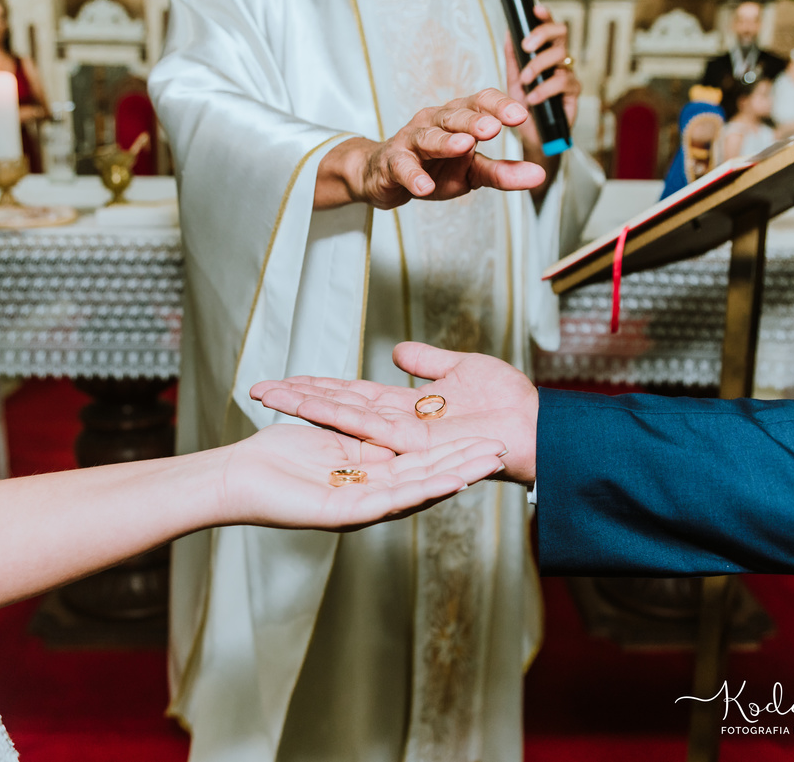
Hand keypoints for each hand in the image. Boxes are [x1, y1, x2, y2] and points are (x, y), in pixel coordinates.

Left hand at [218, 424, 506, 530]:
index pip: (421, 458)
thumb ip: (358, 417)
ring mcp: (362, 504)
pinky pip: (390, 500)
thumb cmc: (276, 456)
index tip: (486, 434)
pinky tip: (450, 479)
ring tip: (489, 462)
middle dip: (467, 461)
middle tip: (505, 450)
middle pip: (428, 473)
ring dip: (456, 474)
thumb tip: (379, 396)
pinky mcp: (346, 512)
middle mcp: (372, 490)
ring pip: (417, 488)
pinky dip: (422, 490)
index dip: (455, 447)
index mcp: (370, 472)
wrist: (237, 479)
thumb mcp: (326, 429)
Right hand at [250, 342, 538, 485]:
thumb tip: (398, 351)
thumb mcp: (461, 370)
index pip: (352, 398)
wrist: (534, 425)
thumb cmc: (507, 402)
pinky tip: (297, 399)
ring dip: (300, 404)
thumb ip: (427, 362)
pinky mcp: (405, 442)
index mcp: (405, 413)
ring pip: (338, 417)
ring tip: (264, 392)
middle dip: (298, 400)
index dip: (319, 390)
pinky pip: (360, 424)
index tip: (287, 381)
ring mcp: (398, 438)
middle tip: (259, 388)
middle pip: (336, 410)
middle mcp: (395, 429)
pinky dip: (326, 410)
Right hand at [316, 89, 545, 210]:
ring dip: (446, 141)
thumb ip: (503, 172)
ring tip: (464, 147)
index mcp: (458, 118)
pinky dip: (413, 176)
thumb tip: (540, 175)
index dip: (499, 106)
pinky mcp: (392, 162)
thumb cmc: (432, 168)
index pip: (480, 102)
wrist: (384, 177)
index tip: (520, 116)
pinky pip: (403, 166)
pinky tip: (424, 187)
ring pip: (429, 136)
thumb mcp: (472, 172)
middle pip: (456, 115)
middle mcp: (434, 121)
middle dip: (474, 120)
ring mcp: (411, 140)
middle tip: (494, 128)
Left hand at [504, 4, 579, 165]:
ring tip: (525, 82)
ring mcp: (568, 75)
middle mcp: (559, 61)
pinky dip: (546, 89)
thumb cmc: (525, 109)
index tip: (535, 10)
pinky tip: (533, 99)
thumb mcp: (513, 82)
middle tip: (526, 46)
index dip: (545, 16)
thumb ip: (513, 59)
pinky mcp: (573, 93)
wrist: (534, 138)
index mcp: (545, 54)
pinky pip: (563, 82)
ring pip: (560, 57)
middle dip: (542, 35)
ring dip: (539, 67)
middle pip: (560, 34)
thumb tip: (509, 33)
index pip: (549, 28)